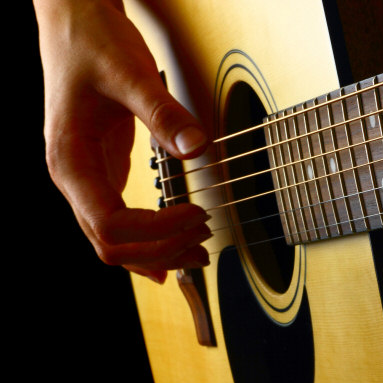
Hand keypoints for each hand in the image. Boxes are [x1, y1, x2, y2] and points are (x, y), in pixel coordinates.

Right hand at [35, 0, 211, 282]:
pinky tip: (172, 245)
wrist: (74, 23)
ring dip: (157, 252)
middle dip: (161, 249)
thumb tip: (197, 149)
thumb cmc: (91, 43)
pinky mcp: (103, 172)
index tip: (196, 216)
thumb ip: (163, 113)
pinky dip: (149, 238)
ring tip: (197, 251)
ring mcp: (87, 178)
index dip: (156, 230)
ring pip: (115, 240)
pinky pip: (122, 221)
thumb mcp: (129, 72)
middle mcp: (73, 177)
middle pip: (111, 243)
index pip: (109, 223)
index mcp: (70, 160)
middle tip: (204, 239)